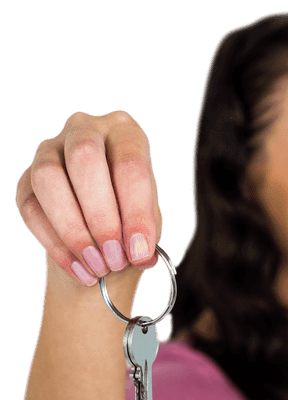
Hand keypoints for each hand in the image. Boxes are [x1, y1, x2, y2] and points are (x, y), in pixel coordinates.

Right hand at [15, 110, 161, 287]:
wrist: (99, 236)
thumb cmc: (130, 220)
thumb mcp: (148, 224)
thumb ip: (146, 235)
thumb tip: (141, 254)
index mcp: (124, 132)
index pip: (130, 162)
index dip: (136, 210)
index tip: (140, 251)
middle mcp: (85, 130)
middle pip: (84, 157)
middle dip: (101, 216)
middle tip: (114, 257)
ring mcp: (49, 150)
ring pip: (48, 178)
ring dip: (74, 230)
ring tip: (97, 266)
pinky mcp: (26, 179)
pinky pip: (31, 208)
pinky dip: (57, 245)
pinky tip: (80, 269)